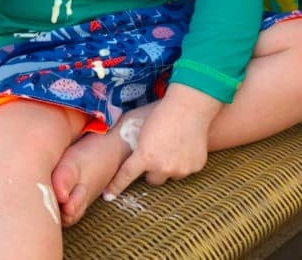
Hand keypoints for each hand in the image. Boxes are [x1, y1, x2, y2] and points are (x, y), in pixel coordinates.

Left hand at [104, 84, 221, 196]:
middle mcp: (162, 167)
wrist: (189, 107)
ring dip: (169, 166)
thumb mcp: (141, 129)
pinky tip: (185, 144)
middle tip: (156, 152)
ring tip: (173, 145)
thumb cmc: (161, 113)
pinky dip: (184, 161)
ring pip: (170, 175)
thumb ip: (137, 147)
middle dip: (152, 169)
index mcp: (145, 156)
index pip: (126, 176)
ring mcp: (180, 169)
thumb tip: (131, 156)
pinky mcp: (195, 167)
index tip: (108, 196)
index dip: (116, 186)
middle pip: (152, 179)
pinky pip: (186, 170)